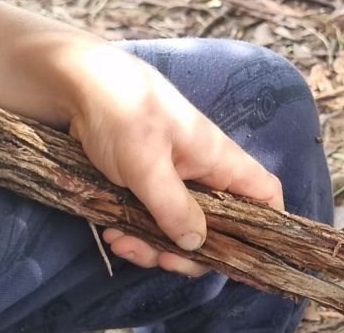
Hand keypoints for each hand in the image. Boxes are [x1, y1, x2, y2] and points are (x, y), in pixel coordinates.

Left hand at [64, 43, 283, 276]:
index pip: (264, 194)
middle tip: (161, 260)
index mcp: (217, 159)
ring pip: (179, 227)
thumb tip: (198, 245)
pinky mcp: (143, 183)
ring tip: (120, 241)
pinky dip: (134, 231)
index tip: (244, 257)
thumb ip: (174, 207)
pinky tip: (110, 231)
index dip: (266, 226)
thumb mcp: (146, 164)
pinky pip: (149, 219)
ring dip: (153, 244)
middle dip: (191, 252)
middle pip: (219, 226)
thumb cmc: (121, 112)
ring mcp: (172, 178)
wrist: (76, 82)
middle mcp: (201, 172)